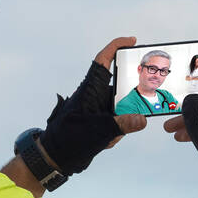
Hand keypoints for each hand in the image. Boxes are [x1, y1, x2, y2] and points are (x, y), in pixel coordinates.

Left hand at [37, 35, 143, 175]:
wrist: (56, 156)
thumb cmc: (68, 138)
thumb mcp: (98, 130)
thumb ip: (122, 124)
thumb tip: (141, 120)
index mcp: (91, 89)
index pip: (103, 60)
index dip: (116, 46)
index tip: (132, 41)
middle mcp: (95, 95)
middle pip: (120, 89)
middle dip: (128, 102)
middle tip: (135, 110)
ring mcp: (98, 108)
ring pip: (120, 109)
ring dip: (120, 124)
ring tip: (109, 137)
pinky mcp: (100, 121)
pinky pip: (116, 122)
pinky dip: (115, 134)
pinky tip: (105, 142)